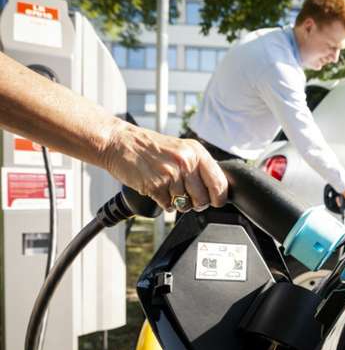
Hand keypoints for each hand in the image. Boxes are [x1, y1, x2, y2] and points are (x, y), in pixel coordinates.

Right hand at [103, 123, 227, 211]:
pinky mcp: (156, 186)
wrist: (120, 142)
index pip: (219, 182)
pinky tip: (157, 190)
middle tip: (187, 196)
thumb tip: (216, 189)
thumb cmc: (151, 148)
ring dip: (178, 203)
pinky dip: (164, 203)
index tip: (216, 202)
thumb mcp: (181, 149)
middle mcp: (186, 162)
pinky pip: (168, 206)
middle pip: (203, 199)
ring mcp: (171, 174)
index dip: (219, 197)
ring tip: (168, 188)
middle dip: (196, 203)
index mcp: (196, 152)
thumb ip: (198, 166)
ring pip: (185, 205)